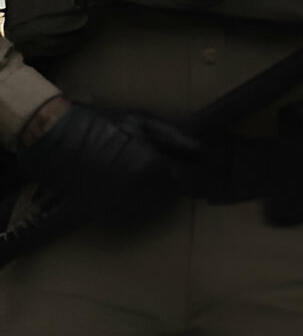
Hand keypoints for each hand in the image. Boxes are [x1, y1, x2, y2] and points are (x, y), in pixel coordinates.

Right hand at [18, 102, 200, 221]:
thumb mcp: (144, 122)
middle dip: (181, 182)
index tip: (213, 168)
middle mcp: (139, 193)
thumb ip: (178, 139)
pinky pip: (133, 212)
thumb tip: (206, 151)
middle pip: (175, 195)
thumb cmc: (102, 124)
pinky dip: (139, 202)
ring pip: (155, 206)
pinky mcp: (104, 213)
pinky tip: (133, 184)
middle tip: (180, 167)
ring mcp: (120, 206)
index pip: (192, 180)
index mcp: (153, 169)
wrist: (56, 139)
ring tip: (153, 174)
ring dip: (161, 193)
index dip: (204, 174)